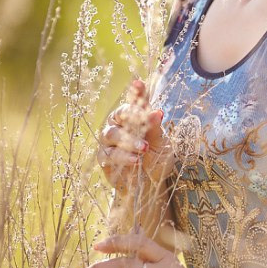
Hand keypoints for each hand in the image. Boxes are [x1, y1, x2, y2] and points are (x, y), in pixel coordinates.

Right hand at [96, 79, 171, 194]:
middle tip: (148, 120)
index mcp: (135, 117)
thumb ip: (156, 128)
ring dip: (129, 140)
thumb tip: (157, 111)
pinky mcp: (104, 158)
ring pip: (112, 134)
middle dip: (133, 116)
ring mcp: (109, 141)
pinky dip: (123, 157)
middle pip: (119, 114)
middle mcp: (119, 125)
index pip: (134, 101)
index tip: (139, 83)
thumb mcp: (162, 143)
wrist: (151, 184)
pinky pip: (109, 154)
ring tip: (143, 149)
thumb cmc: (156, 159)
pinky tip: (135, 161)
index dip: (135, 91)